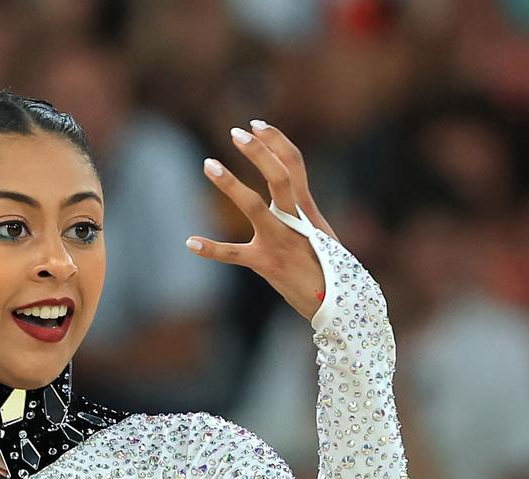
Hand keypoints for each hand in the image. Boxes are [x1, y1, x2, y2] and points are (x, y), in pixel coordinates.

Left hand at [187, 120, 337, 321]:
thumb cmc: (328, 268)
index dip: (276, 141)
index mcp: (307, 209)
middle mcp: (295, 220)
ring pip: (254, 206)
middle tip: (236, 132)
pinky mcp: (266, 264)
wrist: (338, 303)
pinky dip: (211, 249)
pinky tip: (190, 242)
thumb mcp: (320, 232)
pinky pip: (234, 254)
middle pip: (279, 175)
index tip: (257, 124)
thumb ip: (302, 210)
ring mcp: (280, 241)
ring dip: (230, 184)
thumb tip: (291, 190)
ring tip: (209, 164)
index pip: (294, 164)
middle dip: (258, 151)